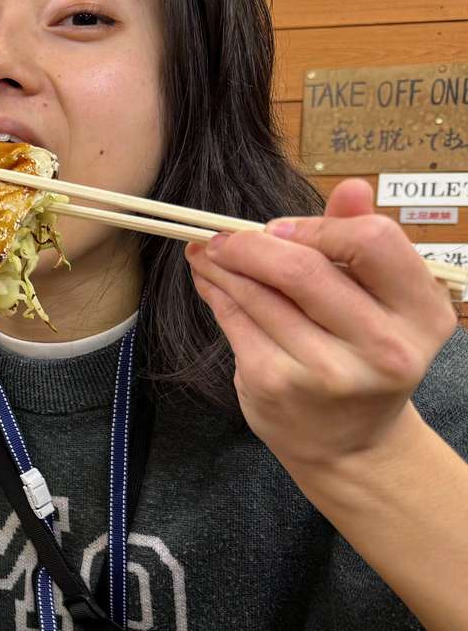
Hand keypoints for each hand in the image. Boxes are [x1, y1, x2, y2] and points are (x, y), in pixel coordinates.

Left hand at [184, 179, 457, 469]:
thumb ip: (362, 243)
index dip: (319, 226)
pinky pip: (236, 321)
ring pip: (259, 294)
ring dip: (224, 263)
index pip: (372, 242)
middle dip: (253, 244)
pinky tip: (209, 280)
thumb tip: (350, 186)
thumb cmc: (364, 356)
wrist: (350, 444)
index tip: (283, 228)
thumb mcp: (383, 302)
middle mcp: (382, 347)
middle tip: (225, 234)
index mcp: (421, 314)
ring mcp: (326, 371)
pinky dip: (217, 293)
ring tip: (208, 250)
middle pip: (304, 269)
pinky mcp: (276, 385)